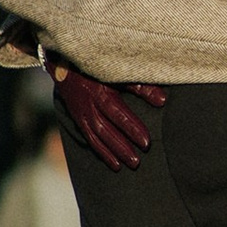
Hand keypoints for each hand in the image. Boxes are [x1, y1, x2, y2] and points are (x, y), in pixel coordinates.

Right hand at [49, 61, 168, 173]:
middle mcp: (88, 104)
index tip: (146, 142)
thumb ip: (140, 86)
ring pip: (96, 136)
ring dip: (111, 152)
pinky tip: (113, 163)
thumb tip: (162, 101)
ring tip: (125, 166)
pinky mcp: (77, 117)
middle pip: (106, 129)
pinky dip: (101, 151)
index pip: (118, 113)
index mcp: (100, 91)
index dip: (132, 128)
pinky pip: (89, 137)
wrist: (64, 60)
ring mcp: (81, 112)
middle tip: (136, 161)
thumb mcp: (118, 71)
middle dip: (122, 146)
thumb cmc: (99, 64)